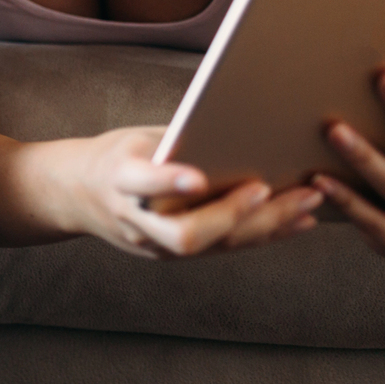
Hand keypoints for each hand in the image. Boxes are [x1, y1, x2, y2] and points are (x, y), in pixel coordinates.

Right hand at [60, 126, 322, 258]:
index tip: (197, 177)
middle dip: (232, 214)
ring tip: (307, 200)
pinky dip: (267, 234)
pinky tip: (300, 220)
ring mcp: (156, 245)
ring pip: (214, 246)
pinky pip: (225, 248)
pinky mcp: (174, 255)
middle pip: (185, 234)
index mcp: (118, 180)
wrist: (76, 196)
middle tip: (268, 188)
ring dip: (266, 226)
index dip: (169, 182)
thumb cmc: (116, 156)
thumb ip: (175, 143)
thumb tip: (236, 128)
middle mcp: (136, 221)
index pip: (141, 184)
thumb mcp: (133, 140)